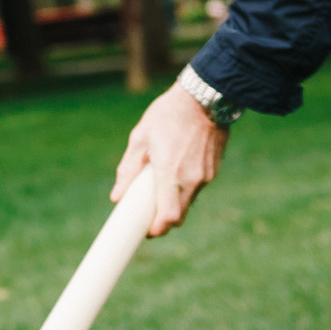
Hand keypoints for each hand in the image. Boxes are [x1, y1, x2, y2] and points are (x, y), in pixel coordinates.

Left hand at [114, 83, 230, 236]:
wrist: (206, 98)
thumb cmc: (168, 114)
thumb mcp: (141, 138)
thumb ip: (128, 169)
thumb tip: (117, 196)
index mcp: (170, 172)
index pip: (168, 217)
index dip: (157, 229)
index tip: (146, 231)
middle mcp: (192, 179)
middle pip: (179, 216)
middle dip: (163, 220)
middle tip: (147, 215)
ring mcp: (206, 176)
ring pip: (188, 202)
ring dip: (173, 201)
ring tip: (157, 185)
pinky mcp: (213, 170)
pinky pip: (196, 188)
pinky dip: (184, 188)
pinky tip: (174, 171)